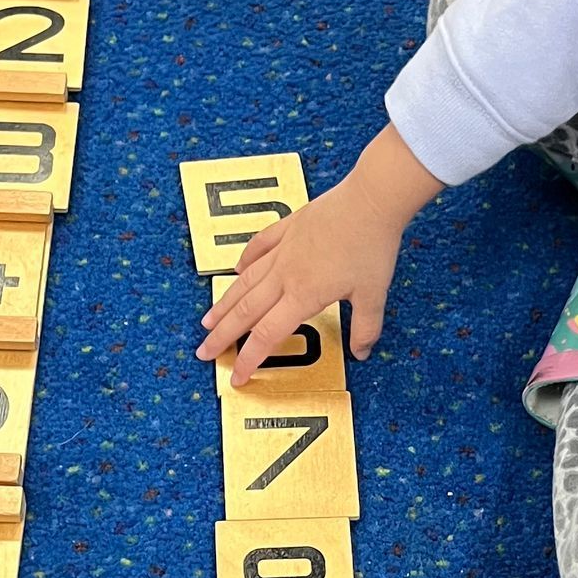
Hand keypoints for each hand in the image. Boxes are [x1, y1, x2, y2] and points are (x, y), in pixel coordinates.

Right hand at [196, 123, 441, 384]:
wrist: (371, 199)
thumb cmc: (373, 246)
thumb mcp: (373, 295)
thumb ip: (365, 327)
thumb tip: (361, 353)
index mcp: (303, 295)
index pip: (267, 336)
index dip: (249, 359)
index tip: (236, 377)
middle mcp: (285, 274)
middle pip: (245, 311)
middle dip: (222, 336)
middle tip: (203, 352)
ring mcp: (283, 249)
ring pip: (245, 281)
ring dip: (225, 303)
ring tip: (208, 321)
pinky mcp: (288, 228)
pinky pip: (259, 246)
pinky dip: (245, 260)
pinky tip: (236, 269)